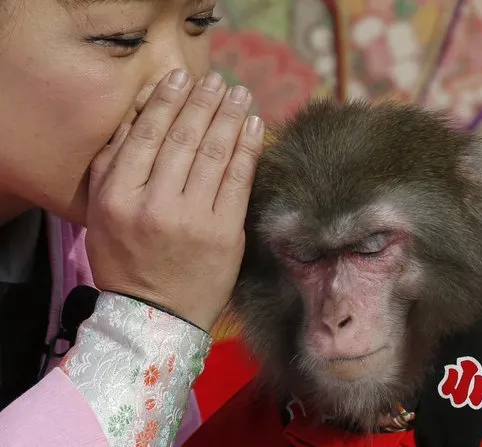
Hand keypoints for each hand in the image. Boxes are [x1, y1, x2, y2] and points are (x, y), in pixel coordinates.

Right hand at [86, 68, 263, 331]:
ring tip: (240, 94)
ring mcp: (193, 219)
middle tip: (218, 80)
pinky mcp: (224, 233)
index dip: (168, 101)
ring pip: (214, 154)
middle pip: (184, 139)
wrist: (156, 316)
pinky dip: (248, 149)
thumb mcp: (102, 214)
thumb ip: (112, 165)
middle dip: (204, 102)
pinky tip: (255, 126)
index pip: (147, 136)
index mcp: (119, 197)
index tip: (182, 77)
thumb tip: (137, 117)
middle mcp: (155, 204)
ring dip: (230, 118)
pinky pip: (239, 181)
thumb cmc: (126, 262)